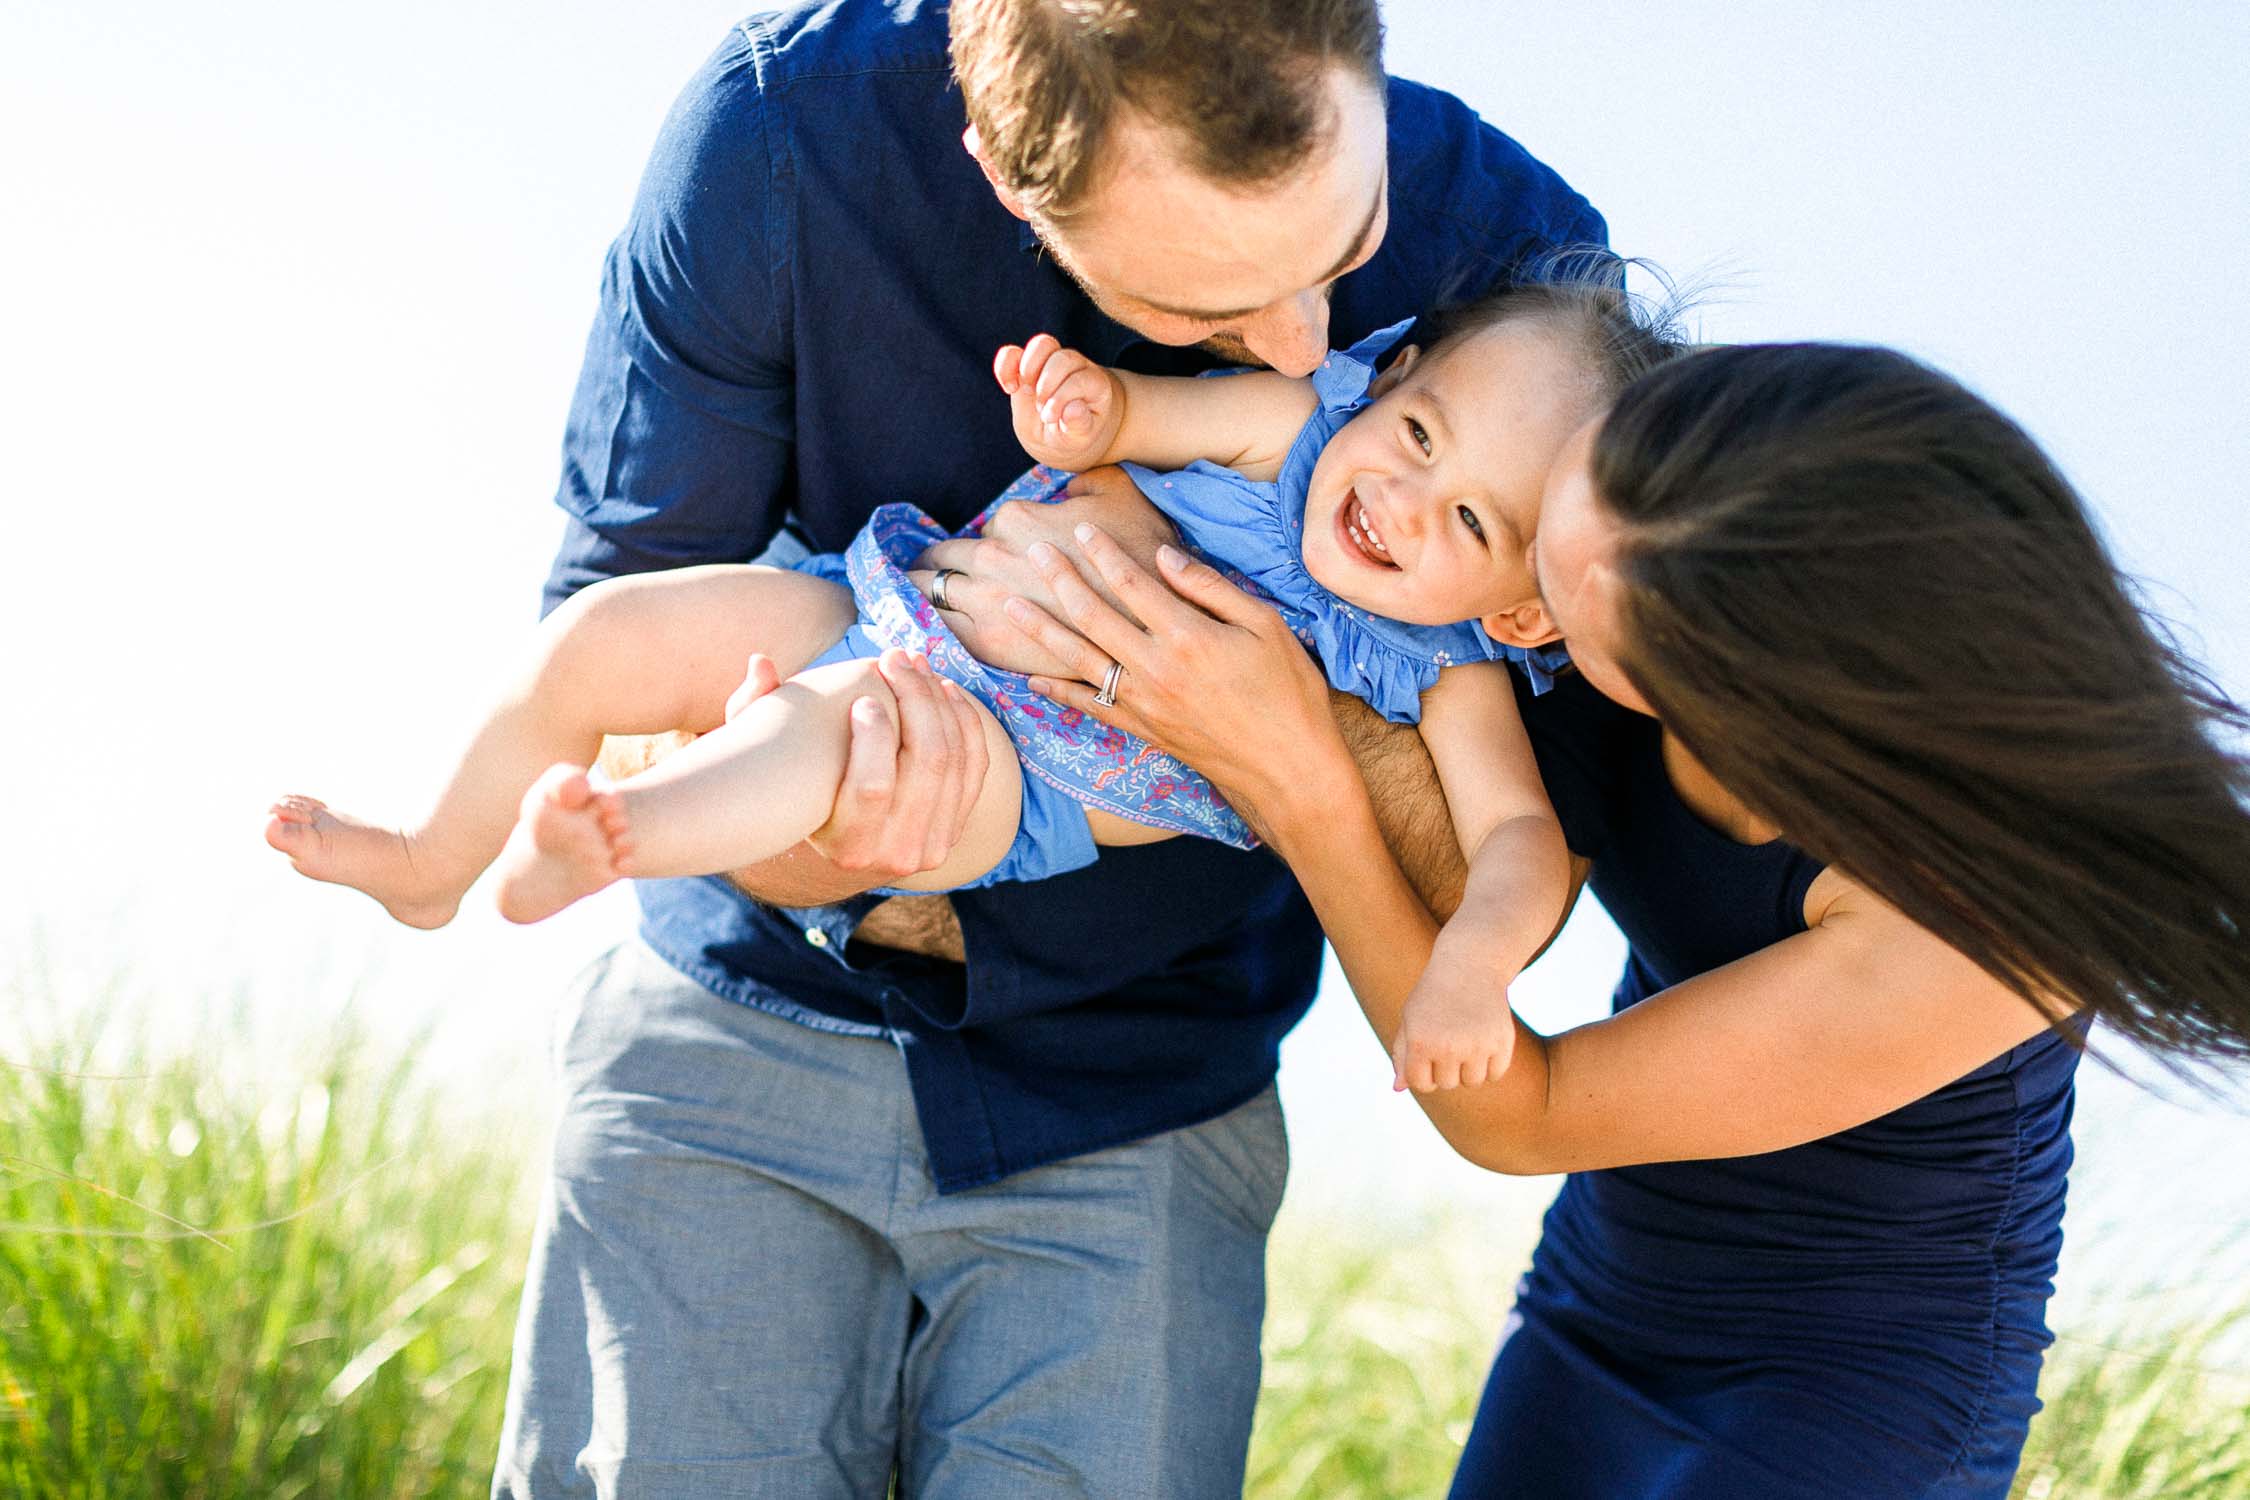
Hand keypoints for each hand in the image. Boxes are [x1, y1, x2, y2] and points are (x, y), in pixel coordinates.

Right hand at [732, 647, 991, 882]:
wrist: (839, 834)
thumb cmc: (790, 780)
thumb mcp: (761, 750)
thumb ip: (750, 706)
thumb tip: (760, 661)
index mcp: (848, 846)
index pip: (873, 788)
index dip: (875, 735)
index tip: (864, 696)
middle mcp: (897, 855)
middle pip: (927, 765)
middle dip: (916, 698)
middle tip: (896, 658)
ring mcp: (934, 844)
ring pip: (954, 759)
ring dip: (940, 701)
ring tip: (917, 666)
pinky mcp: (958, 825)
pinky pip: (974, 766)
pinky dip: (965, 722)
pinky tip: (945, 689)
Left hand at [906, 467, 1172, 675]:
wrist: (1151, 624)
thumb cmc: (1141, 554)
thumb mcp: (1119, 492)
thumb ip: (1084, 478)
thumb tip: (1068, 487)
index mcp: (1017, 519)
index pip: (986, 527)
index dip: (991, 540)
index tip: (994, 554)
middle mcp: (992, 555)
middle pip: (944, 556)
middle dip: (936, 562)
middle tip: (925, 570)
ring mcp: (985, 601)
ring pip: (927, 590)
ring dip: (915, 589)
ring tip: (909, 594)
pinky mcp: (987, 644)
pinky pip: (938, 629)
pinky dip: (923, 624)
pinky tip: (919, 626)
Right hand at [994, 335, 1124, 470]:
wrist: (1058, 432)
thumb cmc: (1073, 434)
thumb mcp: (1080, 437)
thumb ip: (1080, 425)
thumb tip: (1073, 409)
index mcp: (1095, 384)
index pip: (1079, 380)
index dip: (1061, 399)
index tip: (1051, 419)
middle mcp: (1076, 366)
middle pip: (1063, 358)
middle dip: (1046, 386)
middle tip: (1042, 410)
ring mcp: (1050, 362)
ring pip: (1042, 344)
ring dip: (1028, 368)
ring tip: (1026, 392)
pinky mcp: (1025, 366)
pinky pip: (1012, 353)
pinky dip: (1005, 366)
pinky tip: (1009, 389)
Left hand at [999, 522, 1355, 838]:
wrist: (1288, 768)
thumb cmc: (1288, 691)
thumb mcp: (1265, 626)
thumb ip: (1211, 588)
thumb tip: (1163, 557)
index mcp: (1188, 636)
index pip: (1131, 584)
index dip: (1102, 553)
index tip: (1079, 529)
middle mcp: (1155, 668)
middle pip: (1093, 615)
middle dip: (1059, 580)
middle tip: (1032, 553)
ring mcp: (1144, 702)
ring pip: (1079, 659)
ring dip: (1041, 630)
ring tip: (1010, 605)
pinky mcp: (1142, 729)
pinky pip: (1090, 707)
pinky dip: (1058, 693)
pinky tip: (1031, 680)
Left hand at [1392, 942, 1519, 1092]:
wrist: (1469, 966)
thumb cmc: (1433, 996)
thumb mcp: (1410, 1020)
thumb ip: (1402, 1055)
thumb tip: (1398, 1088)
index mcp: (1420, 1042)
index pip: (1420, 1084)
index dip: (1423, 1072)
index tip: (1427, 1054)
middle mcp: (1449, 1047)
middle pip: (1447, 1084)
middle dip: (1446, 1067)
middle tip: (1449, 1038)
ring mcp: (1478, 1045)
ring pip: (1473, 1082)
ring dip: (1469, 1068)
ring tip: (1466, 1040)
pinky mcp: (1502, 1041)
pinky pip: (1495, 1074)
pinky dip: (1491, 1064)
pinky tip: (1484, 1041)